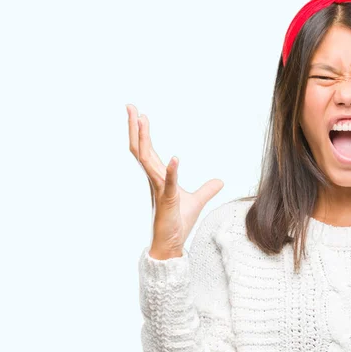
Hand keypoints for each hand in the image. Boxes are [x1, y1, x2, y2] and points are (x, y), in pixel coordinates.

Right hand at [127, 104, 223, 258]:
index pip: (147, 150)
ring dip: (145, 139)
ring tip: (142, 119)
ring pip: (147, 160)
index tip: (137, 113)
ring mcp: (158, 190)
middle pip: (140, 149)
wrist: (171, 245)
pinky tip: (175, 157)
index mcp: (158, 177)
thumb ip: (207, 189)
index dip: (141, 132)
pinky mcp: (167, 202)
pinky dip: (172, 170)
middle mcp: (154, 180)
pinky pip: (168, 183)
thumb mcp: (197, 201)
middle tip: (130, 106)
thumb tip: (220, 180)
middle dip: (135, 127)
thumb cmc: (178, 223)